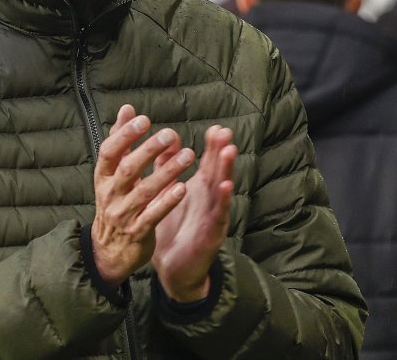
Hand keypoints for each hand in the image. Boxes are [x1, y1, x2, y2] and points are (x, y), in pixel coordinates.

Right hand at [90, 104, 194, 287]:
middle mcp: (110, 195)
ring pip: (145, 191)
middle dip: (148, 151)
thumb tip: (127, 109)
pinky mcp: (138, 232)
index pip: (109, 152)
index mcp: (103, 178)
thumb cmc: (114, 202)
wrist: (108, 252)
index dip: (125, 135)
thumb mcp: (112, 173)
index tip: (144, 119)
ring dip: (167, 172)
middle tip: (170, 134)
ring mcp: (123, 215)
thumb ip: (121, 140)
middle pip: (127, 170)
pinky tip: (183, 188)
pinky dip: (167, 202)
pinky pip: (153, 215)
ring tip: (189, 155)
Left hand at [152, 125, 236, 301]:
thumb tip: (167, 140)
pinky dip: (223, 201)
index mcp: (199, 190)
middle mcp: (209, 200)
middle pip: (218, 172)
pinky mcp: (211, 235)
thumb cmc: (173, 228)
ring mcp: (213, 217)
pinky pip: (218, 216)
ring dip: (227, 171)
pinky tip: (225, 187)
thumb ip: (168, 168)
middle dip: (222, 152)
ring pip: (222, 190)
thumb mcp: (169, 194)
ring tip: (229, 152)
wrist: (173, 268)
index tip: (217, 128)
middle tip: (226, 132)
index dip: (214, 146)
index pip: (209, 163)